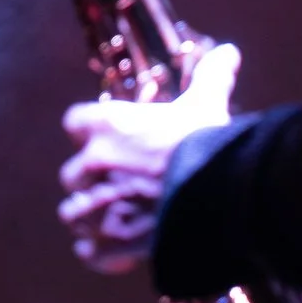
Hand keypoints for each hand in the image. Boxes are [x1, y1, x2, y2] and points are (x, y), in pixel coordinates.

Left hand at [56, 43, 239, 273]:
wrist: (216, 197)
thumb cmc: (205, 145)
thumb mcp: (208, 105)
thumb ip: (211, 77)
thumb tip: (229, 51)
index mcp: (107, 127)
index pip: (74, 122)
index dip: (90, 131)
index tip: (110, 138)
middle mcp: (92, 165)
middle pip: (72, 173)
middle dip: (91, 179)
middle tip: (120, 183)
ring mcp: (97, 207)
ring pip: (73, 213)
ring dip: (90, 215)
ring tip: (115, 217)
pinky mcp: (108, 243)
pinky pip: (88, 250)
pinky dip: (98, 251)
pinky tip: (115, 248)